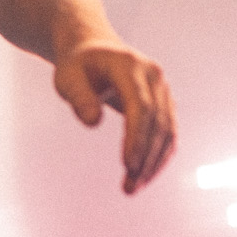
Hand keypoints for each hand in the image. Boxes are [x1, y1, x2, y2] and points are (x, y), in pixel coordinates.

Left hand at [51, 41, 176, 194]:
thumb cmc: (77, 66)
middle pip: (157, 122)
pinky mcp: (166, 102)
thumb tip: (93, 122)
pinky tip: (143, 177)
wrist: (95, 49)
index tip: (127, 166)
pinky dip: (159, 157)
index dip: (137, 137)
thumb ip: (78, 97)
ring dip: (154, 162)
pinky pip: (169, 133)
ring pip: (168, 131)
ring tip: (131, 188)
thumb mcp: (67, 77)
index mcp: (130, 65)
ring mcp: (164, 89)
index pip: (141, 106)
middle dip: (145, 157)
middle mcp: (154, 76)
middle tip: (128, 187)